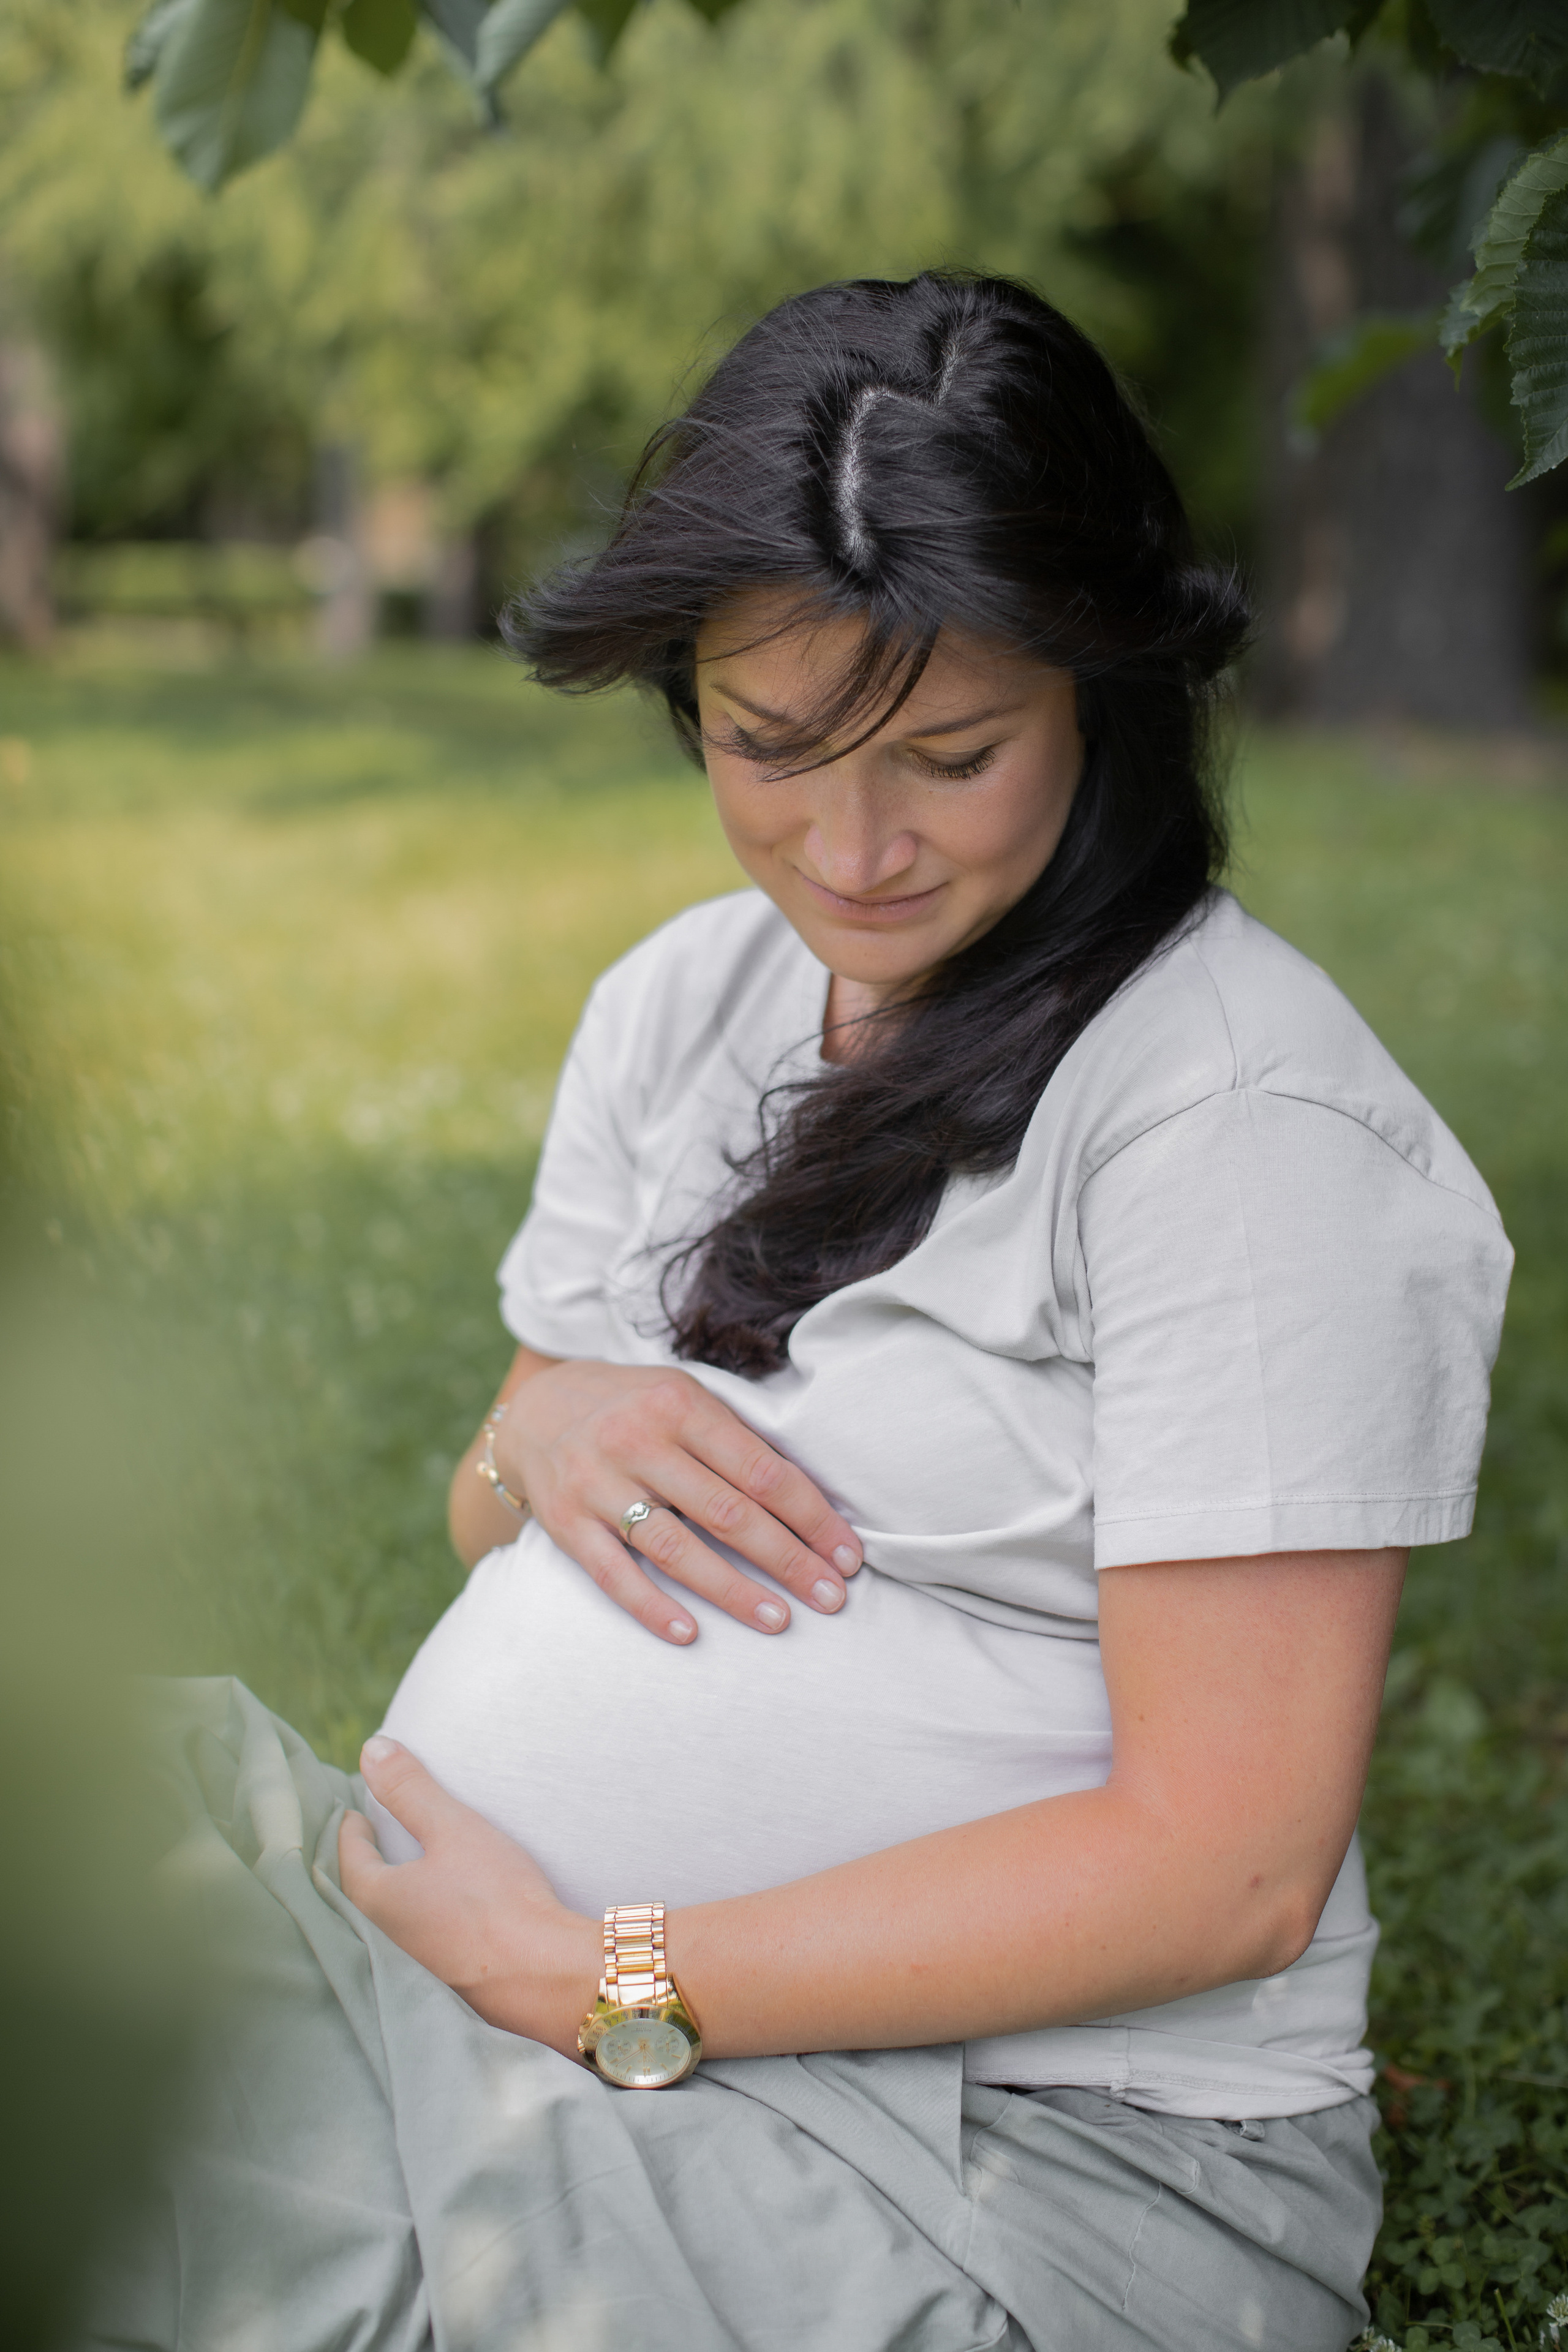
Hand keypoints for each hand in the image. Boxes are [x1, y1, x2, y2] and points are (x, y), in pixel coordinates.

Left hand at [339, 1737, 599, 2058]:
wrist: (545, 1975)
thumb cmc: (497, 1897)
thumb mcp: (453, 1828)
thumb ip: (409, 1789)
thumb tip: (370, 1748)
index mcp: (374, 1901)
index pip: (348, 1855)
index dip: (353, 1826)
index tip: (356, 1812)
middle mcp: (380, 1940)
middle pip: (360, 1892)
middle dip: (364, 1863)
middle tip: (370, 1838)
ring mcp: (409, 1969)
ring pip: (384, 1923)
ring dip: (388, 1896)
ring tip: (401, 1872)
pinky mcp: (440, 1987)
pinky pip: (413, 1945)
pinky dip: (415, 1923)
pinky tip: (438, 1916)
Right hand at [493, 1355, 861, 1644]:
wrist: (535, 1409)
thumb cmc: (635, 1408)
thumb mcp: (684, 1399)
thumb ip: (734, 1439)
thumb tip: (811, 1501)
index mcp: (679, 1404)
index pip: (762, 1469)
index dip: (811, 1516)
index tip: (847, 1556)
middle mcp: (636, 1441)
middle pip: (727, 1512)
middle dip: (788, 1560)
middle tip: (832, 1598)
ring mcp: (597, 1484)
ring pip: (675, 1549)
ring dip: (733, 1591)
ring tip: (779, 1621)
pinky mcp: (566, 1523)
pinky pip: (613, 1574)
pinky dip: (651, 1607)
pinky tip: (690, 1634)